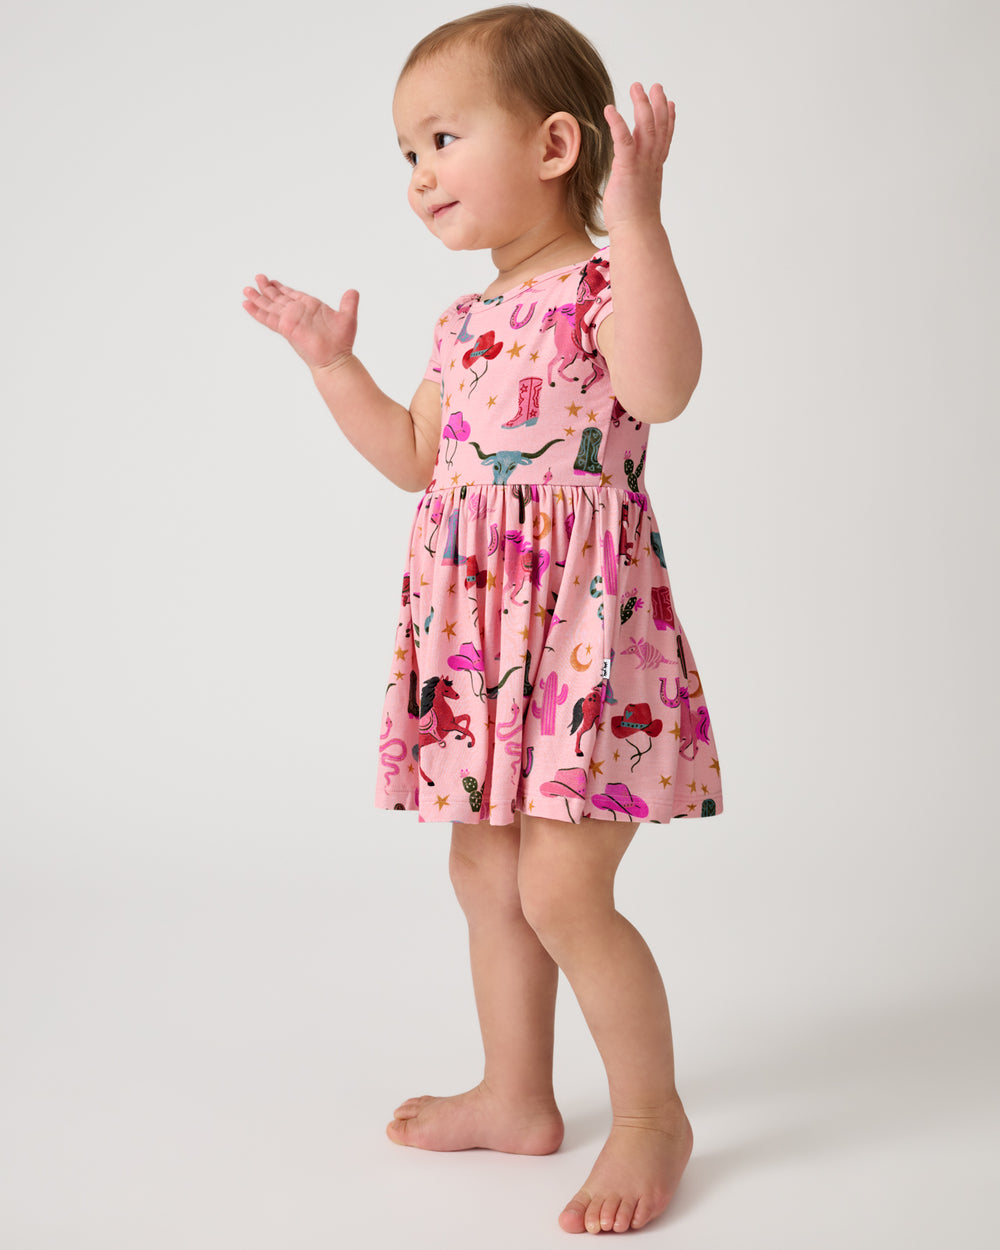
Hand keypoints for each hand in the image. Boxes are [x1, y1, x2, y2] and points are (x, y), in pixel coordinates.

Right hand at [242, 275, 358, 371]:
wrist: (335, 358)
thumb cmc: (341, 342)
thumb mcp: (347, 316)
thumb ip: (349, 302)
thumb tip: (353, 291)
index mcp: (309, 307)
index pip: (292, 295)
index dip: (281, 288)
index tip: (272, 281)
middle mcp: (297, 313)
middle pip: (278, 298)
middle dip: (267, 289)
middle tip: (257, 278)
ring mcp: (290, 320)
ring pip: (270, 306)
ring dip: (258, 298)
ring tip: (246, 290)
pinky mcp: (286, 328)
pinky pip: (268, 318)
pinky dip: (257, 311)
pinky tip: (246, 305)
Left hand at [601, 83, 674, 231]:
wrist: (637, 233)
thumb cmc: (634, 221)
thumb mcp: (638, 195)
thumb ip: (636, 180)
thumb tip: (628, 180)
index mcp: (654, 169)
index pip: (664, 139)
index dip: (669, 120)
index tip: (670, 103)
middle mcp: (651, 163)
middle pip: (659, 127)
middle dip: (657, 104)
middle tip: (655, 86)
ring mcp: (642, 164)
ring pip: (645, 127)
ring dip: (642, 105)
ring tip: (637, 87)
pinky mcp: (628, 168)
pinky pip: (624, 140)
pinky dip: (617, 123)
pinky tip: (610, 109)